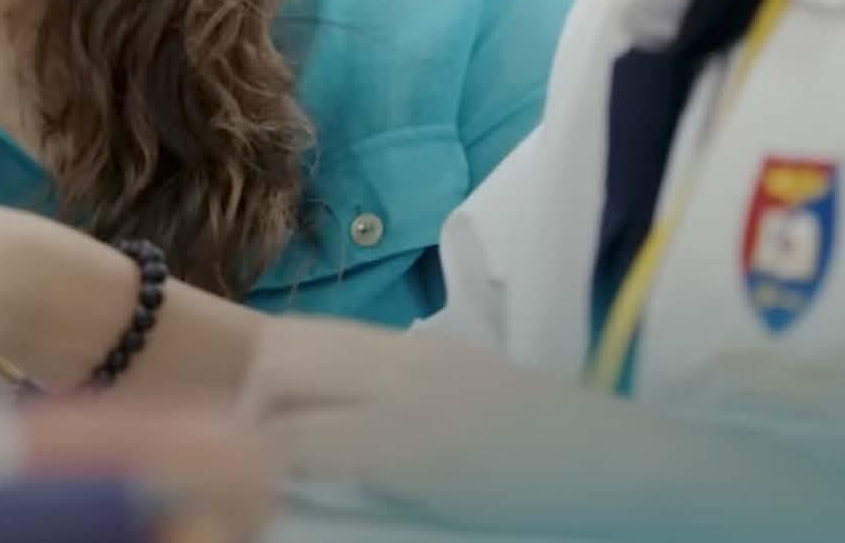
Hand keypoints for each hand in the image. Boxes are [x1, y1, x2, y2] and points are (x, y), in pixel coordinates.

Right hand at [239, 316, 531, 520]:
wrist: (607, 463)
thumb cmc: (522, 507)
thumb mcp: (428, 510)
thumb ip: (353, 487)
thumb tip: (282, 479)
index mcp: (400, 439)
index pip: (285, 435)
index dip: (247, 461)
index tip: (237, 483)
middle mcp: (399, 378)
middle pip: (280, 361)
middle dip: (247, 404)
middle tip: (247, 449)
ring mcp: (415, 349)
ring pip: (304, 334)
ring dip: (273, 374)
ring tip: (275, 418)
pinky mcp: (432, 342)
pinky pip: (344, 334)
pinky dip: (310, 359)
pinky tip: (321, 396)